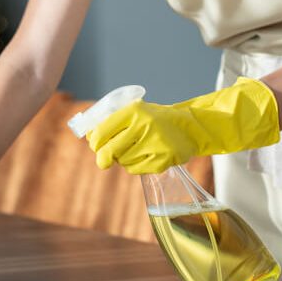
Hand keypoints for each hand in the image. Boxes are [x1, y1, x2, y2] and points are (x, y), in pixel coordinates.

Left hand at [87, 77, 279, 173]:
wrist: (191, 126)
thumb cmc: (156, 119)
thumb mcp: (135, 112)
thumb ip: (113, 122)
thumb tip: (89, 137)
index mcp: (134, 110)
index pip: (101, 132)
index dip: (94, 142)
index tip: (95, 145)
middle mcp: (145, 125)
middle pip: (109, 151)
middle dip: (103, 157)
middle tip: (104, 160)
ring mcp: (155, 143)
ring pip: (123, 161)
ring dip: (122, 160)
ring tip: (134, 150)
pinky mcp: (163, 159)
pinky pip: (136, 169)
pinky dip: (135, 166)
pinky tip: (144, 156)